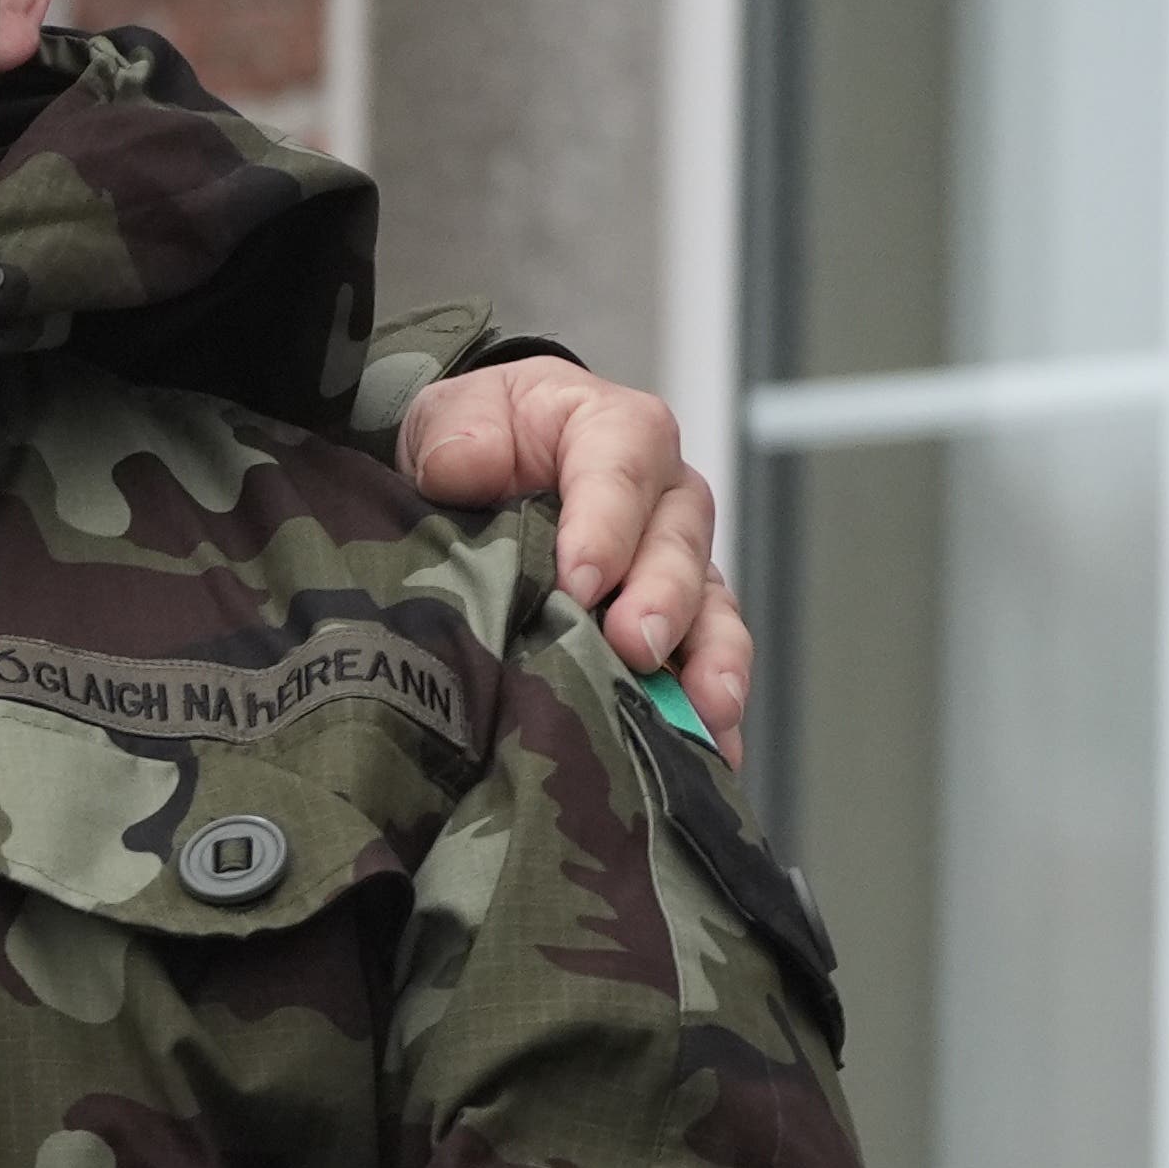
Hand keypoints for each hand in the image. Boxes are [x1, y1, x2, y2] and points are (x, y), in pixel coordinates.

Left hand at [394, 355, 751, 761]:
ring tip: (706, 710)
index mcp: (618, 432)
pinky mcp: (677, 620)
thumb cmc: (477, 434)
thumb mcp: (454, 413)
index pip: (620, 473)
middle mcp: (666, 497)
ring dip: (709, 661)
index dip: (603, 528)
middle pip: (677, 548)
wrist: (475, 467)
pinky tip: (714, 753)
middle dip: (661, 601)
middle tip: (633, 647)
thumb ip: (459, 432)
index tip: (577, 583)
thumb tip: (461, 464)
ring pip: (710, 609)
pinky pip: (703, 659)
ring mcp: (677, 563)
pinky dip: (708, 707)